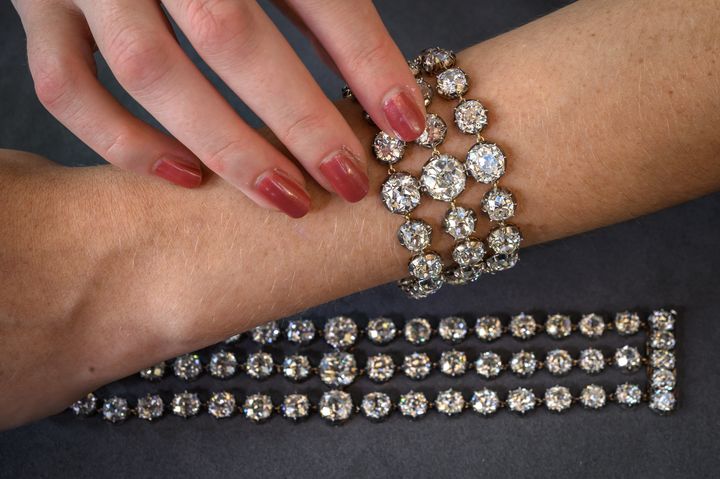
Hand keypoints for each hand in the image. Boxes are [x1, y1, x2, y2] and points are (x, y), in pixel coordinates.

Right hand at [12, 0, 426, 216]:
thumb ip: (319, 2)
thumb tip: (375, 87)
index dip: (367, 59)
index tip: (407, 124)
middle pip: (228, 34)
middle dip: (298, 119)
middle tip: (349, 181)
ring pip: (147, 71)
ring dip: (224, 146)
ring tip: (285, 199)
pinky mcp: (38, 7)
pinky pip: (64, 88)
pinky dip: (122, 143)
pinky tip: (185, 178)